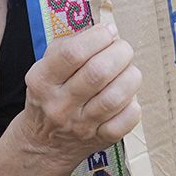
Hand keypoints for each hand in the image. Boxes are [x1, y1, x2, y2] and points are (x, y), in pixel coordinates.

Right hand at [18, 22, 141, 164]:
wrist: (43, 144)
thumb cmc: (51, 94)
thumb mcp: (47, 66)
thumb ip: (72, 44)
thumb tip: (108, 32)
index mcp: (42, 80)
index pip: (72, 54)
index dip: (97, 37)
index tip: (108, 32)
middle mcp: (59, 104)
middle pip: (98, 72)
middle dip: (120, 53)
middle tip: (123, 49)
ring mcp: (80, 125)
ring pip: (115, 97)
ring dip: (130, 76)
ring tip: (129, 70)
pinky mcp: (100, 139)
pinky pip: (127, 119)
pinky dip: (133, 103)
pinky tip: (127, 96)